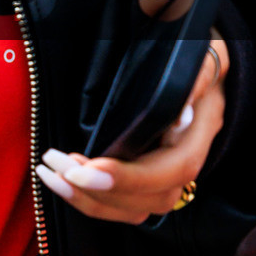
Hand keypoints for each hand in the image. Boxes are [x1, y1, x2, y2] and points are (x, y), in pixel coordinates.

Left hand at [36, 0, 231, 226]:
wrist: (191, 55)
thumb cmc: (192, 47)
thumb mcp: (199, 47)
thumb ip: (194, 75)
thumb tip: (181, 116)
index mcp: (203, 127)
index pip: (175, 168)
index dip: (132, 176)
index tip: (88, 169)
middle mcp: (189, 157)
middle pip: (154, 196)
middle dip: (102, 190)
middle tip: (59, 168)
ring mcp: (169, 172)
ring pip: (136, 208)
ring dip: (89, 200)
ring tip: (52, 175)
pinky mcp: (147, 178)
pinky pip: (122, 205)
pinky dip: (89, 200)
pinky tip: (60, 181)